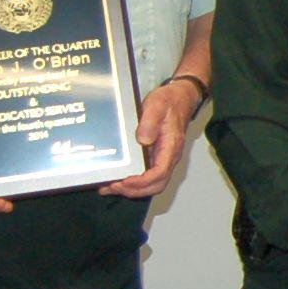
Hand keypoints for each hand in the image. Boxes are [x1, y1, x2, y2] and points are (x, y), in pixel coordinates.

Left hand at [100, 78, 202, 197]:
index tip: (124, 180)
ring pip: (151, 184)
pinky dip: (131, 183)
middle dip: (134, 190)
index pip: (159, 173)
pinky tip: (115, 180)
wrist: (179, 98)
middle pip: (156, 185)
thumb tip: (143, 140)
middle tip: (112, 187)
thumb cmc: (169, 102)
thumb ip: (150, 122)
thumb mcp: (157, 106)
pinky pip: (146, 176)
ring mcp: (162, 159)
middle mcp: (168, 158)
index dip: (141, 181)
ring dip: (131, 190)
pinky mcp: (155, 157)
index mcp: (171, 147)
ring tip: (108, 187)